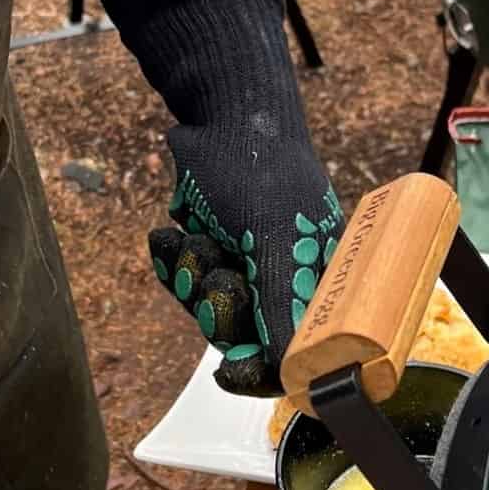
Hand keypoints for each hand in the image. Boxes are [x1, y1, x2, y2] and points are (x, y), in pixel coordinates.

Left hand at [91, 0, 343, 397]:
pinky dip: (170, 258)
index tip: (229, 372)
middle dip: (215, 307)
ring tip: (191, 237)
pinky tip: (169, 232)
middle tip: (214, 273)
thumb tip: (297, 379)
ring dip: (189, 275)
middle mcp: (285, 274)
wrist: (214, 110)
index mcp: (319, 277)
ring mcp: (244, 260)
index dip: (262, 368)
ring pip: (203, 306)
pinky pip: (180, 277)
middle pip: (241, 335)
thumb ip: (282, 309)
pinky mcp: (209, 245)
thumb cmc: (255, 169)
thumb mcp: (272, 242)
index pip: (295, 350)